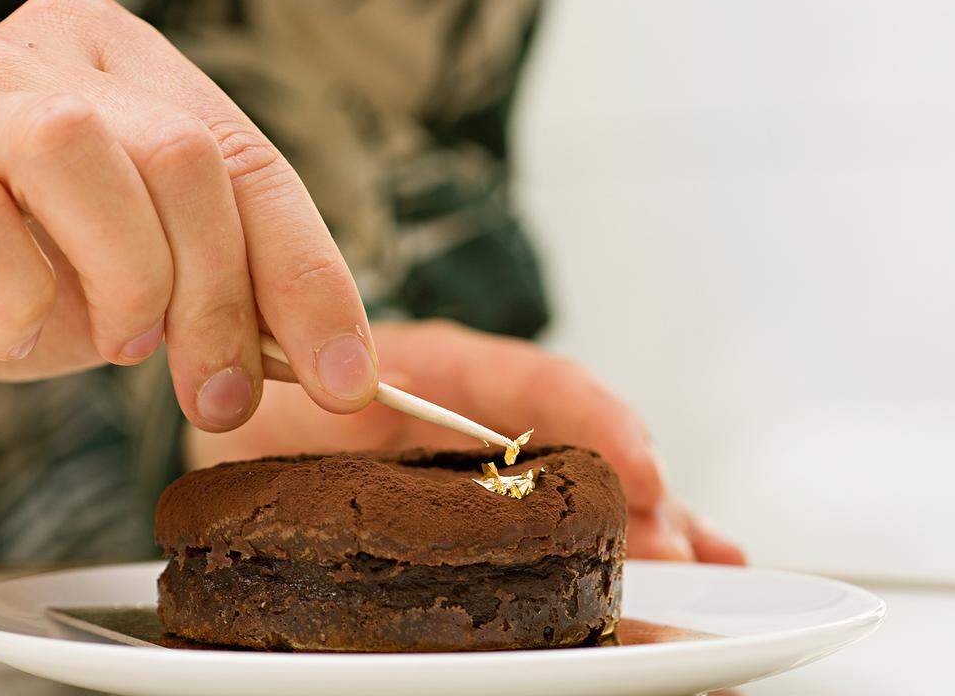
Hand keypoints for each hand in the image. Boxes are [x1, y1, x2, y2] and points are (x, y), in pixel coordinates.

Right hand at [0, 0, 377, 429]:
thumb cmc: (25, 281)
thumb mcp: (153, 281)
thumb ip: (237, 294)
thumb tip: (341, 365)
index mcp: (121, 64)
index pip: (250, 160)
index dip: (309, 277)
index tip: (346, 378)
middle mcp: (36, 56)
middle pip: (183, 155)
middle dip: (223, 298)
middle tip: (220, 391)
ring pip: (79, 152)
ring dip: (127, 279)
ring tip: (118, 340)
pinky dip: (14, 295)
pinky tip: (11, 327)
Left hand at [186, 320, 745, 563]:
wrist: (242, 421)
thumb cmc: (274, 388)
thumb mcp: (293, 378)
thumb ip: (327, 380)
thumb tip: (359, 389)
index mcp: (451, 368)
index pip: (540, 381)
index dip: (599, 418)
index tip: (639, 468)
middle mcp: (488, 418)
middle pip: (585, 450)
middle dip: (640, 499)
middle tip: (677, 549)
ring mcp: (494, 469)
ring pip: (588, 494)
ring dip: (654, 528)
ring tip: (712, 563)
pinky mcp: (488, 517)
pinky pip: (558, 537)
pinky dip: (610, 562)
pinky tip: (665, 587)